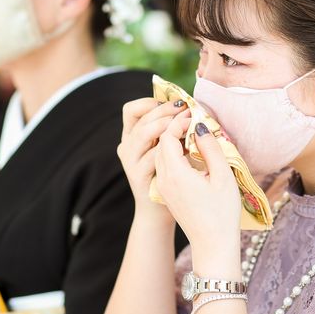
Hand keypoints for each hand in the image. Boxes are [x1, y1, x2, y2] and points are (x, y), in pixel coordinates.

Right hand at [117, 98, 187, 216]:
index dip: (151, 102)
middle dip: (166, 110)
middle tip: (186, 109)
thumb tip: (187, 107)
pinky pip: (151, 156)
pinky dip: (168, 148)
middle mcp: (127, 147)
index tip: (175, 103)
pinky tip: (185, 146)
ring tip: (185, 124)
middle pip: (141, 119)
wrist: (160, 211)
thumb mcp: (167, 148)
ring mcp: (130, 162)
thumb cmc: (171, 175)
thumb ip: (170, 128)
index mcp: (132, 136)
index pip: (132, 110)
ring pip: (143, 134)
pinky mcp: (138, 176)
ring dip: (166, 125)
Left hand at [154, 119, 241, 272]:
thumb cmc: (222, 212)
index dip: (179, 121)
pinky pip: (164, 164)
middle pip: (160, 142)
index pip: (167, 136)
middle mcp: (164, 178)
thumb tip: (200, 125)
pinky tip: (189, 150)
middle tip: (191, 117)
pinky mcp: (167, 192)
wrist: (213, 245)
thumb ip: (210, 147)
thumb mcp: (223, 176)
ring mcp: (163, 186)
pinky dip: (172, 152)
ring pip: (161, 153)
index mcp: (175, 173)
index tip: (195, 114)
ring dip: (172, 139)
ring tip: (191, 130)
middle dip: (173, 126)